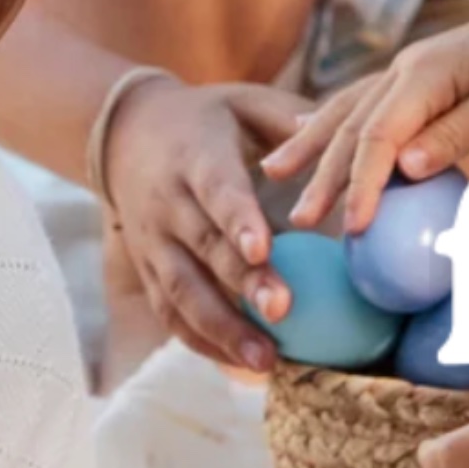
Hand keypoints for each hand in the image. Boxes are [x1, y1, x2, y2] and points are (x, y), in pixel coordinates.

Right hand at [103, 77, 309, 370]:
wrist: (124, 135)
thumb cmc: (205, 119)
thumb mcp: (242, 101)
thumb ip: (287, 118)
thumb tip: (343, 141)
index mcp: (195, 156)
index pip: (216, 190)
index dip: (237, 219)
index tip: (263, 248)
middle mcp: (167, 202)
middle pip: (203, 248)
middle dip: (241, 284)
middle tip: (283, 312)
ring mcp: (152, 241)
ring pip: (181, 291)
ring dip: (221, 328)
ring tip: (265, 361)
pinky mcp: (147, 270)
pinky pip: (169, 313)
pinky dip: (201, 342)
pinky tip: (239, 366)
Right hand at [263, 0, 468, 233]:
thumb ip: (458, 133)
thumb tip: (404, 167)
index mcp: (428, 73)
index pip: (380, 134)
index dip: (364, 183)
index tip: (353, 226)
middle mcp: (406, 69)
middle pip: (353, 126)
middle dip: (323, 175)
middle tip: (300, 220)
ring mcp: (405, 70)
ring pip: (346, 110)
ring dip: (311, 145)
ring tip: (274, 173)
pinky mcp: (412, 78)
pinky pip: (360, 103)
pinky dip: (328, 122)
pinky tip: (303, 134)